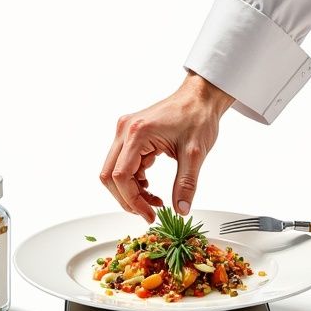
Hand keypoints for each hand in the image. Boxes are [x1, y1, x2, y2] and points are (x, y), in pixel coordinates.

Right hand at [100, 72, 233, 221]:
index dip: (132, 201)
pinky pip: (124, 164)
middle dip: (127, 199)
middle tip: (147, 212)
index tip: (149, 214)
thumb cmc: (197, 116)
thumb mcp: (195, 153)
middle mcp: (125, 131)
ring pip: (115, 171)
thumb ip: (186, 183)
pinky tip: (150, 186)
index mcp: (138, 133)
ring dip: (131, 191)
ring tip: (154, 199)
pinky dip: (135, 180)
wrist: (200, 96)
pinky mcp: (131, 135)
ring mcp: (126, 132)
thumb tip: (181, 208)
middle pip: (110, 175)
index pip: (121, 176)